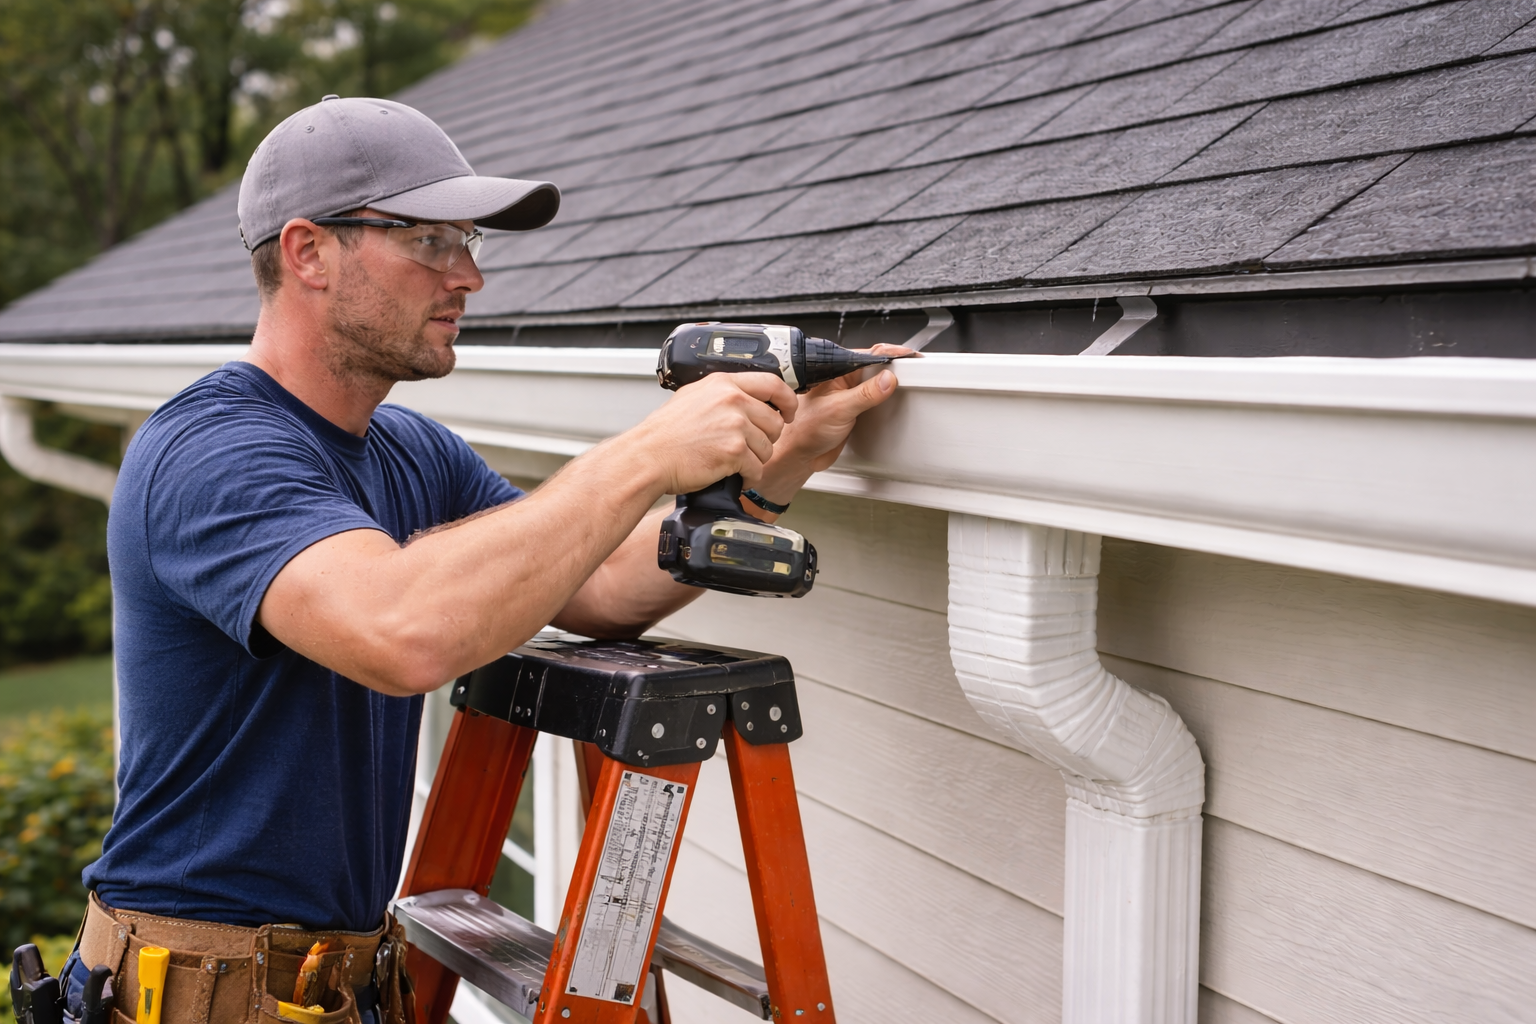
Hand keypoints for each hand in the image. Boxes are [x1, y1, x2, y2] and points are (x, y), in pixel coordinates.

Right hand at [625, 371, 799, 494]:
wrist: (649, 457)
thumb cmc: (665, 433)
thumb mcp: (694, 397)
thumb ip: (723, 394)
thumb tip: (747, 399)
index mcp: (724, 384)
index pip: (773, 384)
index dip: (788, 400)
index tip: (789, 411)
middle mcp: (732, 400)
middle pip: (775, 422)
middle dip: (766, 439)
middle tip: (747, 448)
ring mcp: (735, 425)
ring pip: (768, 448)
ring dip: (754, 460)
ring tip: (733, 462)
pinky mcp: (734, 451)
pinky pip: (757, 468)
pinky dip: (748, 477)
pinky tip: (733, 475)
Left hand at [751, 343, 911, 504]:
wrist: (800, 454)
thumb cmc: (805, 429)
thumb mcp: (840, 410)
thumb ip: (865, 394)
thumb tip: (887, 379)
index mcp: (835, 370)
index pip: (868, 355)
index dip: (890, 353)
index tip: (908, 356)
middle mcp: (843, 379)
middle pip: (876, 365)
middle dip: (894, 365)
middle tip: (914, 366)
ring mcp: (850, 393)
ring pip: (877, 381)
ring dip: (892, 382)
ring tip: (909, 379)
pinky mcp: (856, 407)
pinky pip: (875, 397)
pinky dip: (887, 397)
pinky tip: (895, 397)